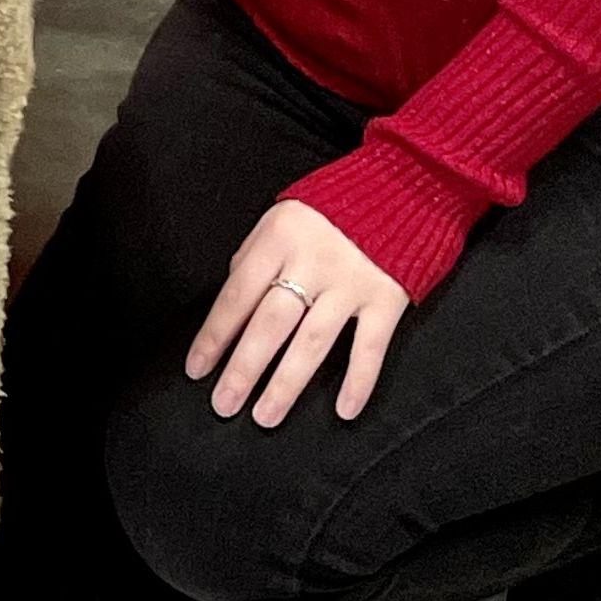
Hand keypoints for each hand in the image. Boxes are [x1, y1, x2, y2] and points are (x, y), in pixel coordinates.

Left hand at [184, 203, 411, 427]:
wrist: (405, 184)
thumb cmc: (335, 204)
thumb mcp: (283, 215)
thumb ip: (257, 255)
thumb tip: (235, 300)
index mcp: (278, 239)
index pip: (236, 296)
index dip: (214, 336)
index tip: (196, 370)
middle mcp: (312, 263)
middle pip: (269, 324)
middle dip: (243, 369)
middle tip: (224, 405)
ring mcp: (351, 283)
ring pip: (312, 343)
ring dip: (287, 384)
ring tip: (265, 417)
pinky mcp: (388, 298)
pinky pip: (370, 347)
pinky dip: (358, 382)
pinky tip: (344, 411)